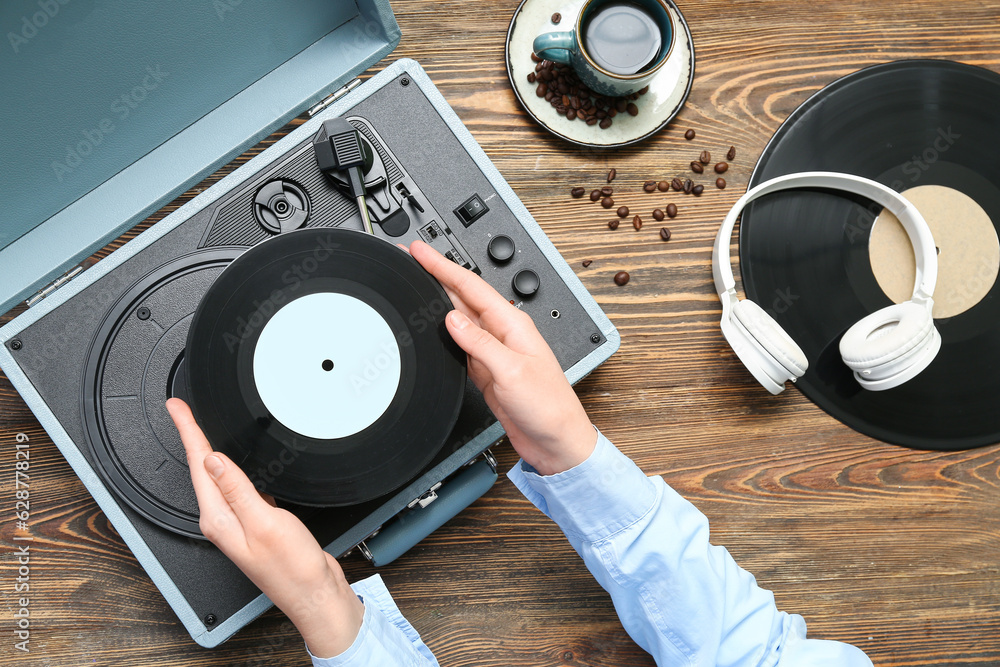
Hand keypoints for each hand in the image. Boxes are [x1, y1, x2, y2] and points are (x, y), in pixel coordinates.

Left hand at [166, 398, 363, 658]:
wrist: (314, 593)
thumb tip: (213, 459)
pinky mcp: (257, 523)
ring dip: (211, 452)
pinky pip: (239, 488)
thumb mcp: (264, 522)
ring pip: (220, 477)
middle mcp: (223, 520)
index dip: (188, 432)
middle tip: (183, 411)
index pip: (199, 466)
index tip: (176, 409)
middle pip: (203, 469)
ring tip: (201, 428)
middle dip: (193, 437)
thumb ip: (237, 489)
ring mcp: (239, 523)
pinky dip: (236, 468)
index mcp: (219, 519)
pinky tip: (239, 463)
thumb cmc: (291, 567)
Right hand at [409, 240, 596, 474]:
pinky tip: (432, 327)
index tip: (420, 252)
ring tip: (414, 285)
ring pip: (458, 318)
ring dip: (436, 302)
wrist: (555, 441)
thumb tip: (453, 318)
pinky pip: (459, 344)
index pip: (471, 286)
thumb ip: (480, 344)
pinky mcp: (486, 371)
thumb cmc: (548, 406)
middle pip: (462, 297)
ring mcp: (493, 352)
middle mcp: (503, 333)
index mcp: (513, 325)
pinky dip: (442, 333)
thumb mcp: (511, 371)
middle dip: (435, 276)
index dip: (442, 267)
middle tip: (410, 261)